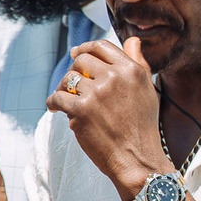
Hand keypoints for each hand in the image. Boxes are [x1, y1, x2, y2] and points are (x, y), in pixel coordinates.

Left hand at [49, 38, 170, 199]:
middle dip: (73, 72)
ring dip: (62, 89)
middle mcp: (115, 77)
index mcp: (132, 70)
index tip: (76, 54)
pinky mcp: (81, 110)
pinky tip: (57, 110)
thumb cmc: (142, 127)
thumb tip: (133, 40)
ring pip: (67, 79)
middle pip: (81, 61)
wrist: (137, 159)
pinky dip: (53, 104)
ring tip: (65, 100)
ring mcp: (97, 93)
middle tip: (71, 85)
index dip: (85, 48)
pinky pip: (57, 98)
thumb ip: (139, 63)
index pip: (101, 46)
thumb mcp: (147, 90)